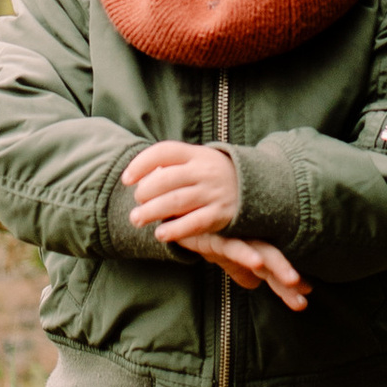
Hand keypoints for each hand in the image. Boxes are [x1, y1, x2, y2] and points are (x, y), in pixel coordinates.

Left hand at [123, 139, 240, 241]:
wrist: (260, 189)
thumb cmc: (216, 175)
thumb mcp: (199, 161)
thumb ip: (173, 165)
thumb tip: (139, 176)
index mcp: (197, 154)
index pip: (164, 151)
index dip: (141, 164)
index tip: (126, 179)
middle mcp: (205, 171)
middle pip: (166, 179)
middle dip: (144, 192)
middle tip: (135, 203)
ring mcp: (214, 192)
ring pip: (175, 201)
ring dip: (151, 212)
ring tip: (136, 219)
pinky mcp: (221, 214)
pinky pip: (194, 223)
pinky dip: (175, 230)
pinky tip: (160, 235)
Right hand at [176, 229, 308, 311]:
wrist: (173, 208)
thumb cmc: (200, 227)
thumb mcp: (221, 250)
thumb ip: (238, 266)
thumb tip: (254, 284)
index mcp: (250, 242)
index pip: (273, 264)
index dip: (288, 281)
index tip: (307, 293)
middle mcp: (247, 237)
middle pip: (273, 259)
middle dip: (288, 277)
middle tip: (306, 294)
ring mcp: (234, 234)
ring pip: (261, 252)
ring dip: (278, 267)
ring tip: (293, 281)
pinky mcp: (216, 233)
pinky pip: (234, 246)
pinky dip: (246, 254)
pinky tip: (257, 264)